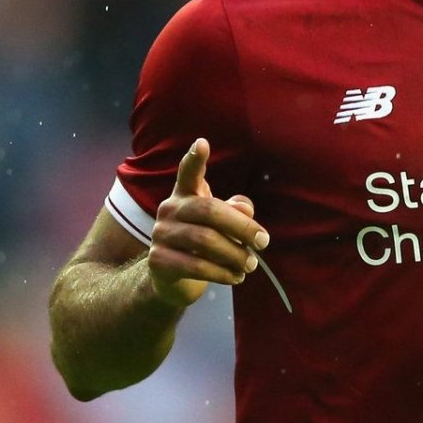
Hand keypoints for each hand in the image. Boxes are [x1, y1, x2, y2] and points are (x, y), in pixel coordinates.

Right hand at [147, 138, 267, 308]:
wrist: (172, 280)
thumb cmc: (204, 244)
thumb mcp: (222, 225)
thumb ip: (236, 212)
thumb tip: (245, 208)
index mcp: (185, 195)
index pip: (188, 172)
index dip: (195, 158)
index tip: (203, 143)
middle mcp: (169, 209)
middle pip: (209, 210)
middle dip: (242, 227)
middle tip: (264, 242)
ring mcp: (160, 234)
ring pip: (204, 241)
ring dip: (235, 255)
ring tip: (250, 264)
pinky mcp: (158, 260)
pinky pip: (196, 266)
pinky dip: (222, 273)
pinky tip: (236, 278)